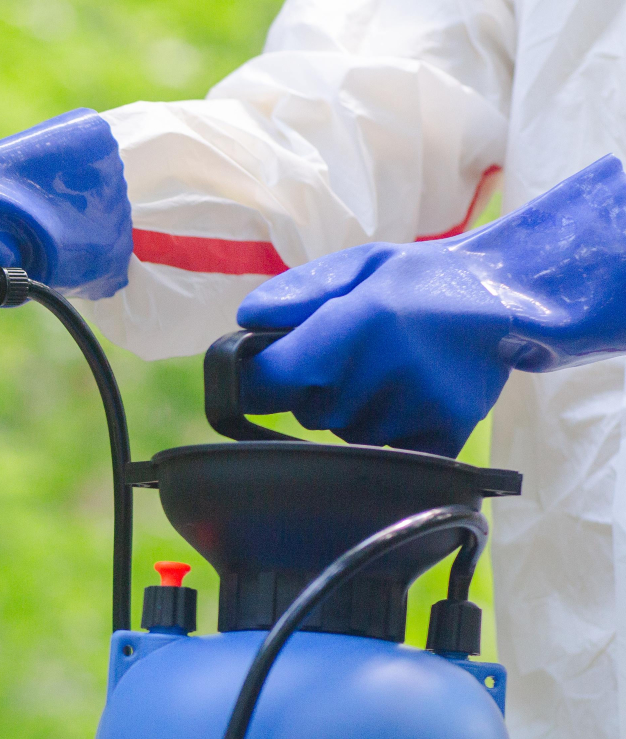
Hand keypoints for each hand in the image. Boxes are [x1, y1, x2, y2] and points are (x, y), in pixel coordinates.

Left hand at [239, 155, 625, 456]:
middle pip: (306, 412)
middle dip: (316, 389)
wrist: (512, 298)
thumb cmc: (423, 279)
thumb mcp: (360, 266)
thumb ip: (297, 292)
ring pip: (345, 434)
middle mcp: (379, 375)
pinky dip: (388, 434)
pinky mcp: (441, 438)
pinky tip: (408, 400)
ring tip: (391, 372)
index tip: (265, 373)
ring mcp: (413, 412)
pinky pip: (385, 455)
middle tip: (356, 355)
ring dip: (355, 411)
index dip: (255, 382)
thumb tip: (244, 322)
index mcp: (352, 328)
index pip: (267, 382)